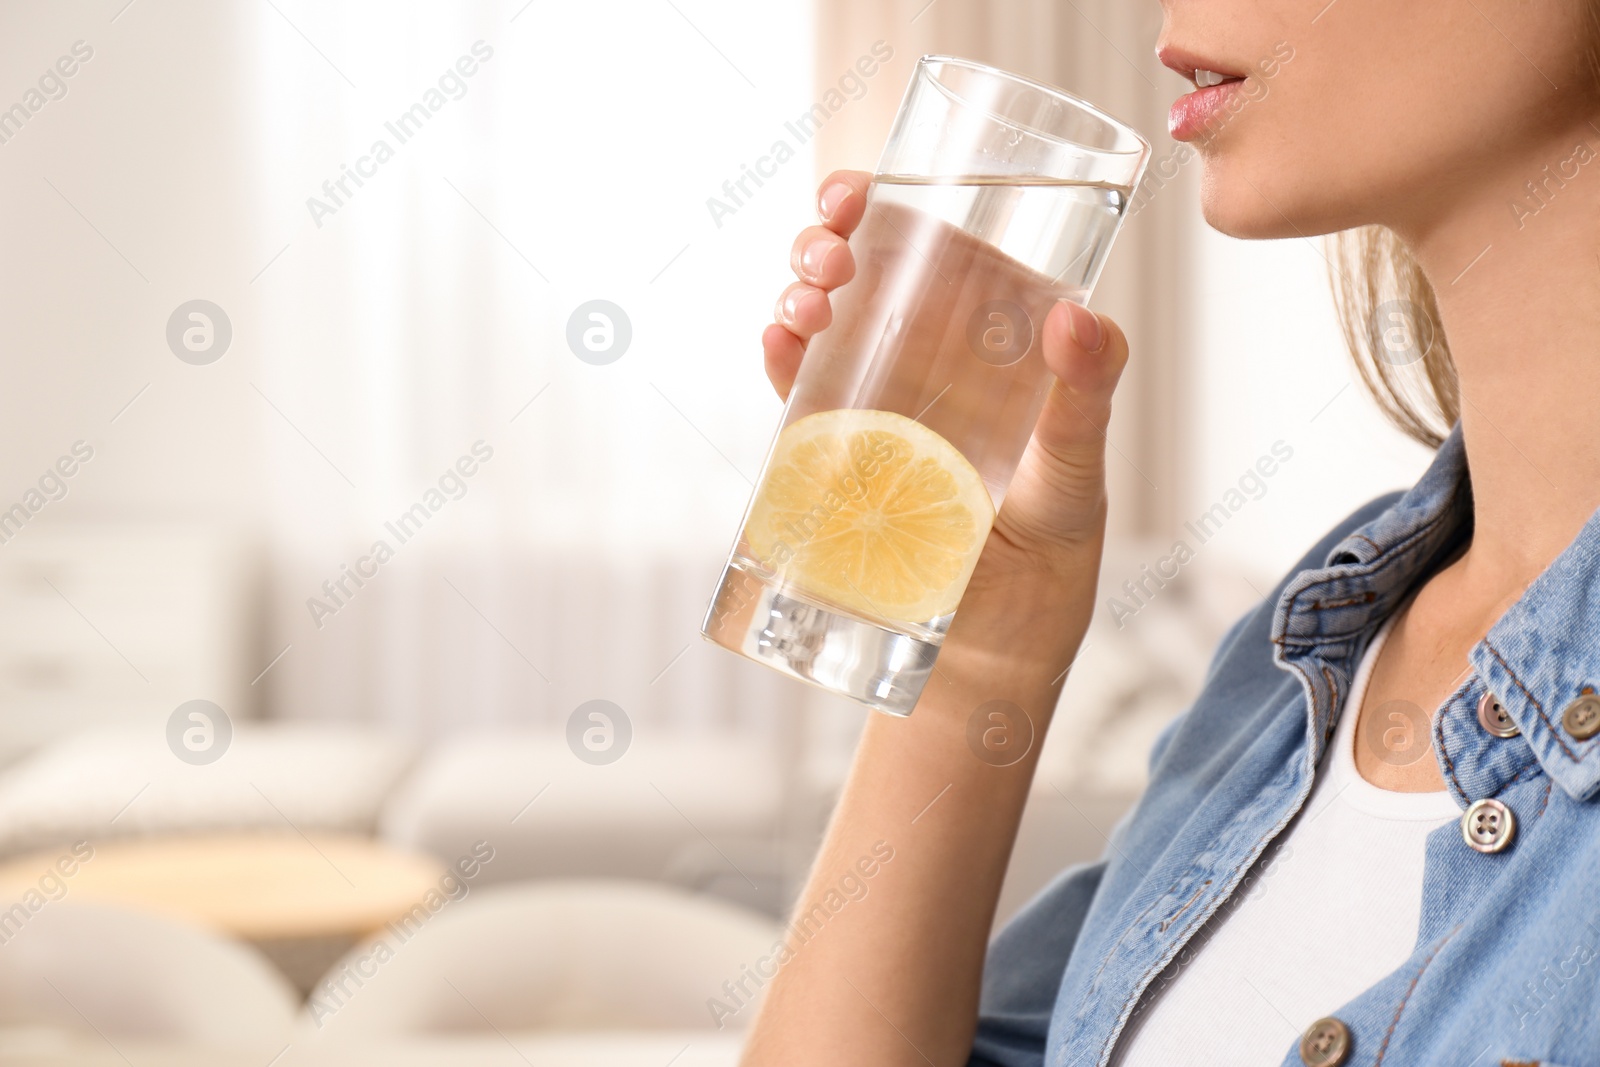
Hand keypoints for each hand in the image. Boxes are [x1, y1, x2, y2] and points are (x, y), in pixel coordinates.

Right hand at [762, 170, 1130, 588]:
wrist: (989, 655)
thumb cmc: (1050, 557)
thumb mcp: (1076, 476)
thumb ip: (1084, 402)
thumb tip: (1079, 318)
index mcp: (987, 342)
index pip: (936, 247)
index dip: (893, 203)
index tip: (866, 190)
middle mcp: (927, 362)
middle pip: (864, 272)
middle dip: (830, 240)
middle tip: (829, 250)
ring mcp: (877, 405)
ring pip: (824, 323)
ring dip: (799, 293)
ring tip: (806, 302)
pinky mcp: (837, 456)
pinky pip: (799, 395)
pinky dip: (780, 361)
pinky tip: (779, 343)